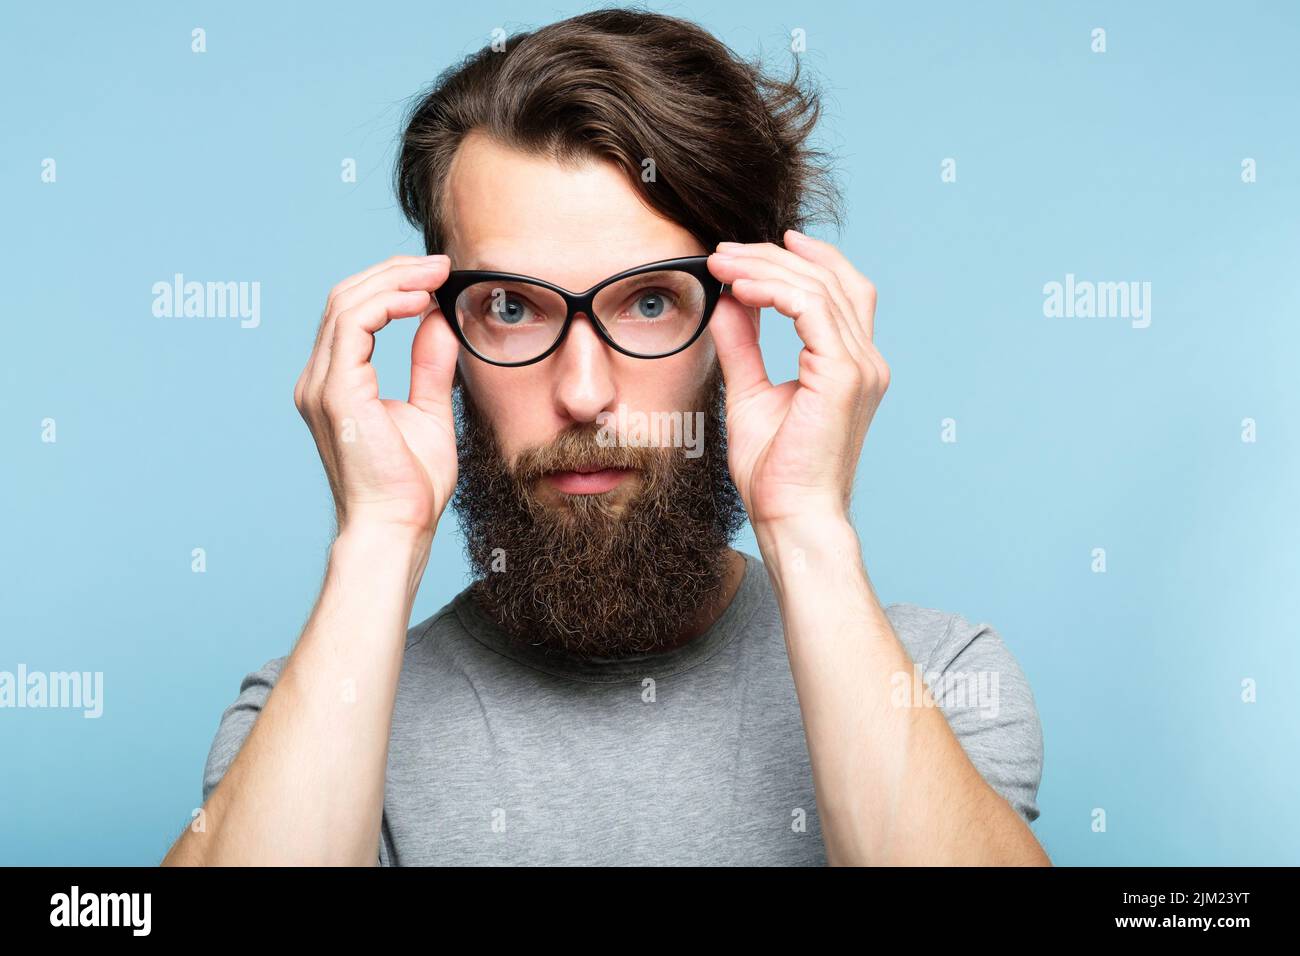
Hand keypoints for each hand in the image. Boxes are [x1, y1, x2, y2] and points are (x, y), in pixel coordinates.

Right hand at [293, 254, 461, 538]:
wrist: (397, 527)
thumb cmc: (411, 486)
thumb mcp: (429, 411)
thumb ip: (429, 365)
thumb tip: (438, 320)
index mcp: (337, 384)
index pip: (354, 313)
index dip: (392, 284)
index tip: (437, 275)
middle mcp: (319, 379)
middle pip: (345, 299)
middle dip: (393, 272)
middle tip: (440, 264)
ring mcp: (321, 386)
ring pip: (345, 303)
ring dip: (393, 280)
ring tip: (435, 273)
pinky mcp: (335, 393)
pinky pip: (352, 326)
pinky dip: (385, 303)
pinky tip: (420, 299)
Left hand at [706, 230, 888, 529]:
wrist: (791, 517)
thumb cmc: (775, 473)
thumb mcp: (750, 394)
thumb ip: (743, 347)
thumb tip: (729, 303)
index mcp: (851, 366)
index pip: (837, 291)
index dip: (799, 261)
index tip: (748, 253)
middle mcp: (865, 361)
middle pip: (830, 279)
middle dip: (773, 256)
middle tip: (724, 250)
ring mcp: (860, 366)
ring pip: (818, 286)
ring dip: (766, 267)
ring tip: (723, 263)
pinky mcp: (843, 374)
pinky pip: (810, 308)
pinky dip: (774, 289)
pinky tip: (740, 288)